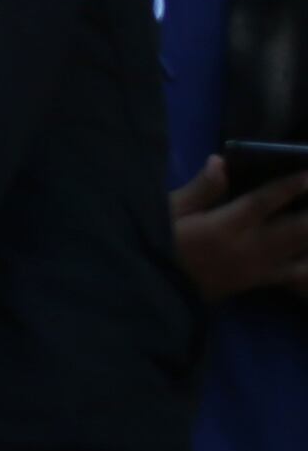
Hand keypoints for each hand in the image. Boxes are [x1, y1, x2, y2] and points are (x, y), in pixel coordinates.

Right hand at [174, 157, 307, 300]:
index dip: (289, 187)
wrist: (158, 289)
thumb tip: (220, 161)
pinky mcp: (260, 282)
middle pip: (295, 230)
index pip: (263, 203)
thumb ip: (199, 189)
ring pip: (302, 255)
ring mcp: (259, 269)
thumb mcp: (169, 211)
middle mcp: (248, 249)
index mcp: (223, 228)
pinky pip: (296, 277)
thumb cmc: (161, 245)